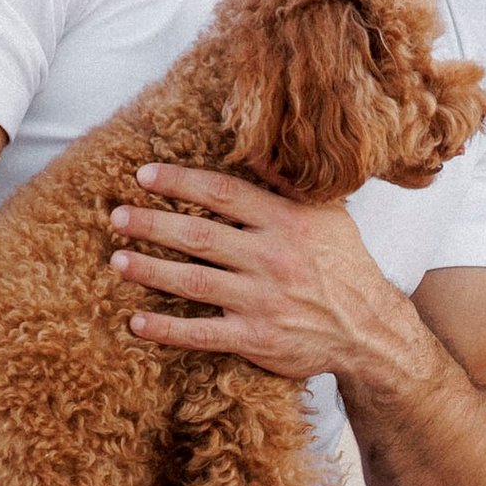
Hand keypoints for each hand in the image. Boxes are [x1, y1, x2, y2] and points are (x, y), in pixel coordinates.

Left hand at [110, 162, 396, 378]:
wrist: (368, 330)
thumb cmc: (342, 266)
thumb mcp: (327, 214)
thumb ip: (286, 183)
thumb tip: (249, 147)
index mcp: (287, 222)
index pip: (224, 193)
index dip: (180, 182)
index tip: (144, 176)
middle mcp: (272, 258)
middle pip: (199, 236)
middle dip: (152, 224)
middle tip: (116, 216)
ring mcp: (263, 301)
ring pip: (194, 282)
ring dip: (150, 271)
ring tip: (117, 260)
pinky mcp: (257, 339)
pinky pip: (203, 333)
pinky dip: (167, 330)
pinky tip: (136, 323)